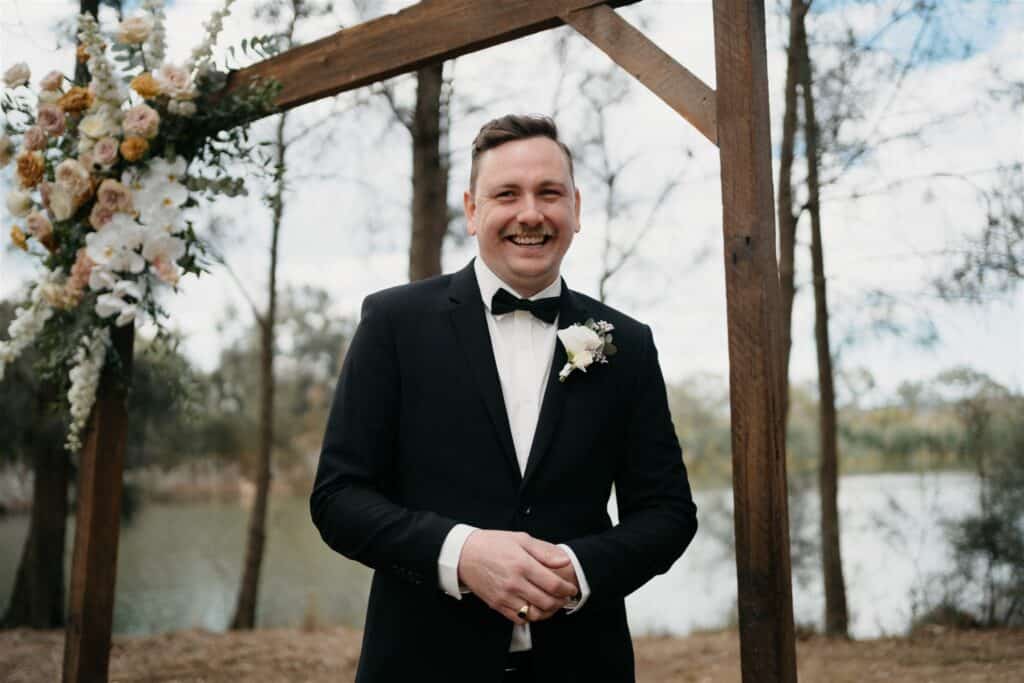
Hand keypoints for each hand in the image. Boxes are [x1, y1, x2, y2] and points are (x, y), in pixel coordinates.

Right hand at [458, 530, 578, 623]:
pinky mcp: (496, 604)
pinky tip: (534, 608)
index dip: (566, 589)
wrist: (464, 554)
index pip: (553, 584)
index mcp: (523, 564)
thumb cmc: (492, 544)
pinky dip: (531, 616)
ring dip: (548, 611)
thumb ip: (544, 551)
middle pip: (547, 602)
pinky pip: (519, 618)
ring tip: (552, 604)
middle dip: (561, 601)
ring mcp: (505, 596)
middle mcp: (514, 583)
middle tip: (564, 597)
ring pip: (534, 614)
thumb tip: (564, 561)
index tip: (570, 588)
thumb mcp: (520, 539)